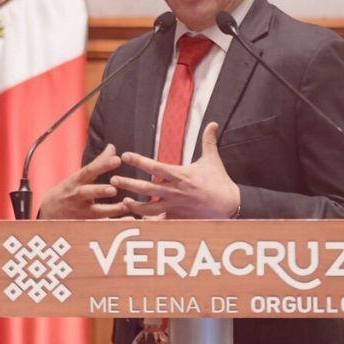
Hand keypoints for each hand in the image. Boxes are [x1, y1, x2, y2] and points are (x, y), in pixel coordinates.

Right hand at [38, 144, 126, 219]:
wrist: (50, 210)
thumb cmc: (70, 189)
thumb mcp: (80, 175)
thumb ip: (97, 162)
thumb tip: (112, 147)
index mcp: (77, 181)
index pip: (89, 171)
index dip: (102, 165)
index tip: (117, 159)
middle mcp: (77, 196)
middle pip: (87, 192)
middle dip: (99, 190)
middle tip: (113, 189)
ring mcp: (81, 211)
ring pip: (95, 212)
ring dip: (110, 210)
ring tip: (125, 206)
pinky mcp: (86, 223)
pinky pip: (101, 225)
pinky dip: (113, 224)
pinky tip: (128, 220)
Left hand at [110, 123, 239, 218]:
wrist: (229, 205)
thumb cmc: (219, 181)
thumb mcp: (212, 160)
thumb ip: (208, 141)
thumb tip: (213, 123)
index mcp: (181, 175)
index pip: (155, 167)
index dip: (139, 160)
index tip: (125, 155)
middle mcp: (175, 191)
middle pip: (147, 188)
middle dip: (128, 183)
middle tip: (113, 179)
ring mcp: (175, 205)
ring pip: (150, 208)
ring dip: (135, 205)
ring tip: (123, 202)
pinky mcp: (177, 216)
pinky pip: (159, 220)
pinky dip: (148, 221)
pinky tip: (137, 219)